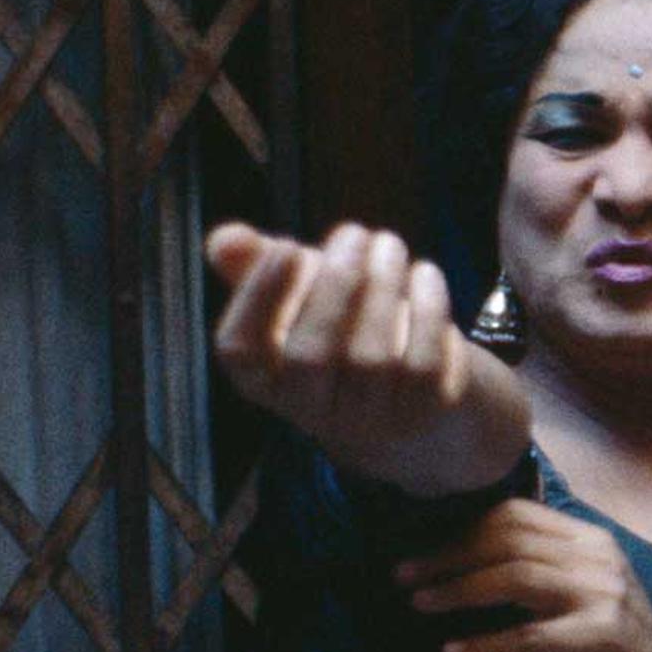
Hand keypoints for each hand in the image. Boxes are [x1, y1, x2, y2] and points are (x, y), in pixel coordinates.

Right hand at [208, 221, 481, 462]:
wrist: (426, 389)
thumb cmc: (346, 327)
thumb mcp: (300, 294)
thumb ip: (256, 266)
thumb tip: (225, 240)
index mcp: (267, 380)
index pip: (241, 351)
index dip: (257, 297)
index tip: (285, 246)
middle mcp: (313, 411)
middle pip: (310, 355)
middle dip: (334, 284)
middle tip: (354, 232)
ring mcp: (370, 419)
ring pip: (370, 359)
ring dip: (382, 288)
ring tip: (389, 243)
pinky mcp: (424, 415)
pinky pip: (424, 366)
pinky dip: (426, 312)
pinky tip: (425, 273)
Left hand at [399, 502, 651, 651]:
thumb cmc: (615, 651)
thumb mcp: (581, 596)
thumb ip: (541, 572)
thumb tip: (467, 560)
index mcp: (592, 541)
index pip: (516, 515)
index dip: (461, 531)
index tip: (422, 556)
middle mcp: (600, 559)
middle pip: (508, 541)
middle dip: (448, 557)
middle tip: (404, 578)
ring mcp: (603, 597)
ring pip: (514, 578)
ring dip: (458, 591)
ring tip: (420, 605)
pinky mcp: (601, 638)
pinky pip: (528, 636)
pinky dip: (485, 644)